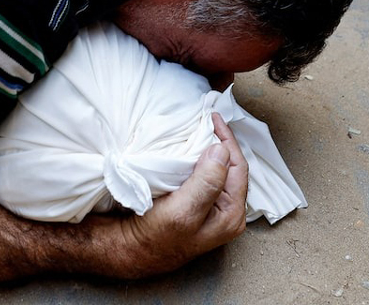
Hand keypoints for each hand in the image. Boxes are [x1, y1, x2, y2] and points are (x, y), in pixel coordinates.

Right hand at [121, 113, 247, 275]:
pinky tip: (189, 151)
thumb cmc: (156, 237)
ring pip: (217, 171)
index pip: (237, 167)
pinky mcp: (196, 205)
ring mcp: (211, 210)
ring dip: (208, 150)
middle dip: (220, 143)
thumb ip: (206, 183)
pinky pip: (203, 176)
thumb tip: (221, 150)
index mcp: (231, 214)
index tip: (212, 118)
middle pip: (230, 168)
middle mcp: (226, 212)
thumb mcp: (183, 211)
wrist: (131, 250)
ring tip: (199, 131)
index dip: (227, 140)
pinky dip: (198, 160)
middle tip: (207, 121)